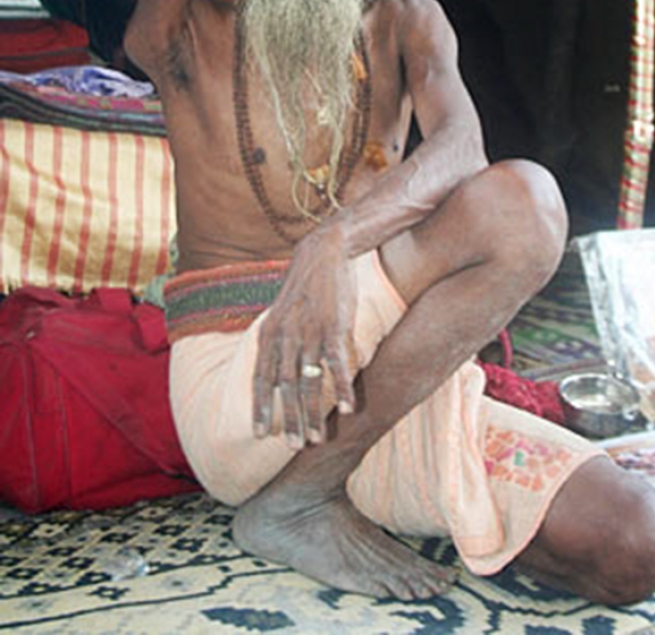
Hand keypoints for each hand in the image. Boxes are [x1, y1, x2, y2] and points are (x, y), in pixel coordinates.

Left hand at [252, 225, 357, 448]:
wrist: (323, 252)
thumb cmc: (304, 288)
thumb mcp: (280, 313)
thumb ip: (276, 343)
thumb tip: (273, 376)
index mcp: (269, 334)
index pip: (260, 378)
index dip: (260, 407)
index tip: (259, 435)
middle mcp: (285, 336)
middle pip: (284, 387)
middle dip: (288, 419)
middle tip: (293, 447)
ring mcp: (309, 332)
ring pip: (309, 381)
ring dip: (313, 412)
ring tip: (317, 438)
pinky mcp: (334, 326)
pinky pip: (337, 363)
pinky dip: (342, 387)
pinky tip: (348, 407)